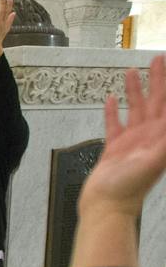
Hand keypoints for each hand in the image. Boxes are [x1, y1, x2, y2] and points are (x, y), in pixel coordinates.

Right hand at [80, 56, 165, 218]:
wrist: (106, 206)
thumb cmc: (130, 188)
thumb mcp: (155, 159)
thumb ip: (164, 139)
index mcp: (161, 137)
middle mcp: (150, 137)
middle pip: (156, 102)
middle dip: (158, 80)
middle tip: (158, 59)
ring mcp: (132, 142)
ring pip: (135, 109)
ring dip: (136, 90)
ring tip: (132, 71)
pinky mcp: (114, 148)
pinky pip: (114, 124)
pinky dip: (113, 112)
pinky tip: (111, 100)